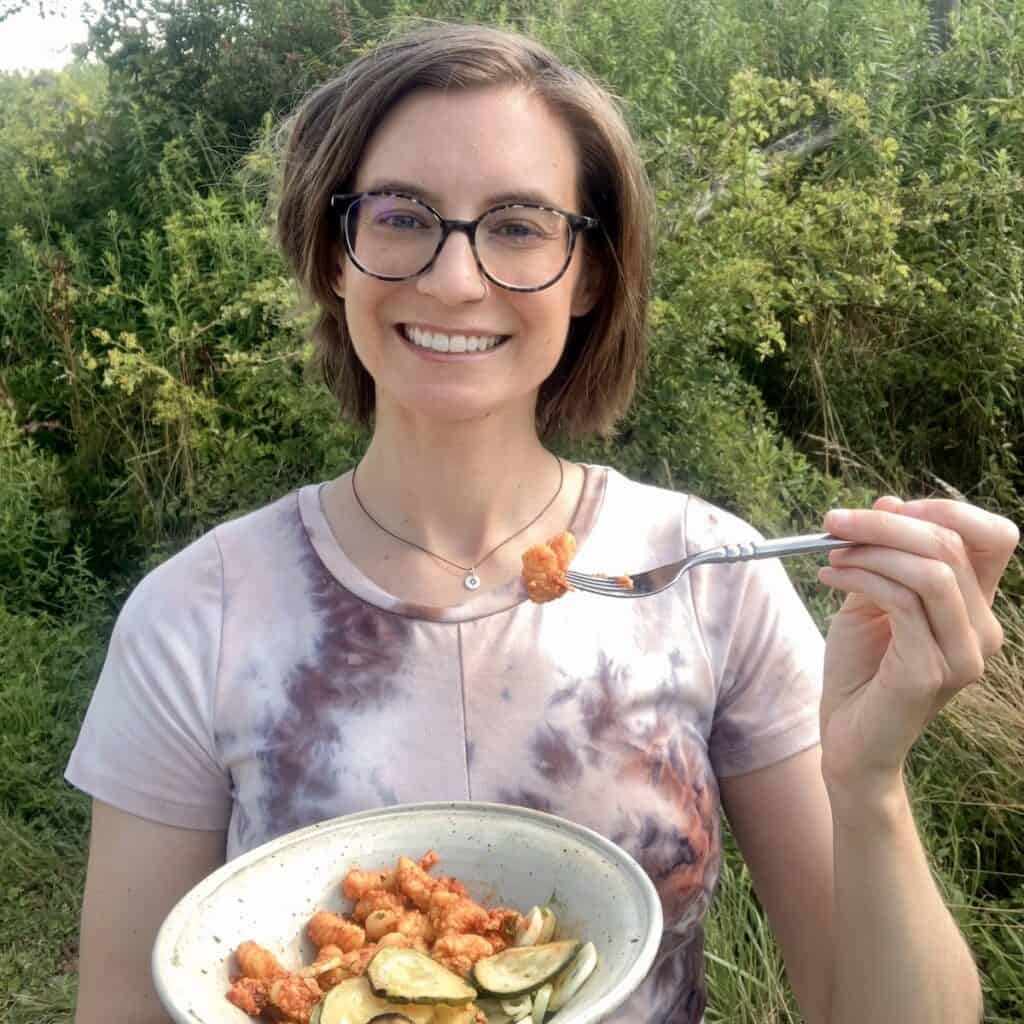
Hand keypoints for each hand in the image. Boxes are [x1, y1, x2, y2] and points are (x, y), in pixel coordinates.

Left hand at [815, 496, 1018, 799]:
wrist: (847, 737)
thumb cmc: (861, 669)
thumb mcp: (870, 599)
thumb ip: (883, 556)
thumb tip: (889, 500)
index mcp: (975, 607)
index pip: (993, 537)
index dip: (943, 510)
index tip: (884, 509)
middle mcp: (982, 630)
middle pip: (952, 543)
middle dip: (886, 523)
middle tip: (834, 523)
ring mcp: (963, 653)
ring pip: (932, 569)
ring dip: (870, 550)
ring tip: (829, 556)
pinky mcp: (931, 670)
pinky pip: (903, 600)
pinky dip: (861, 577)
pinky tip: (828, 578)